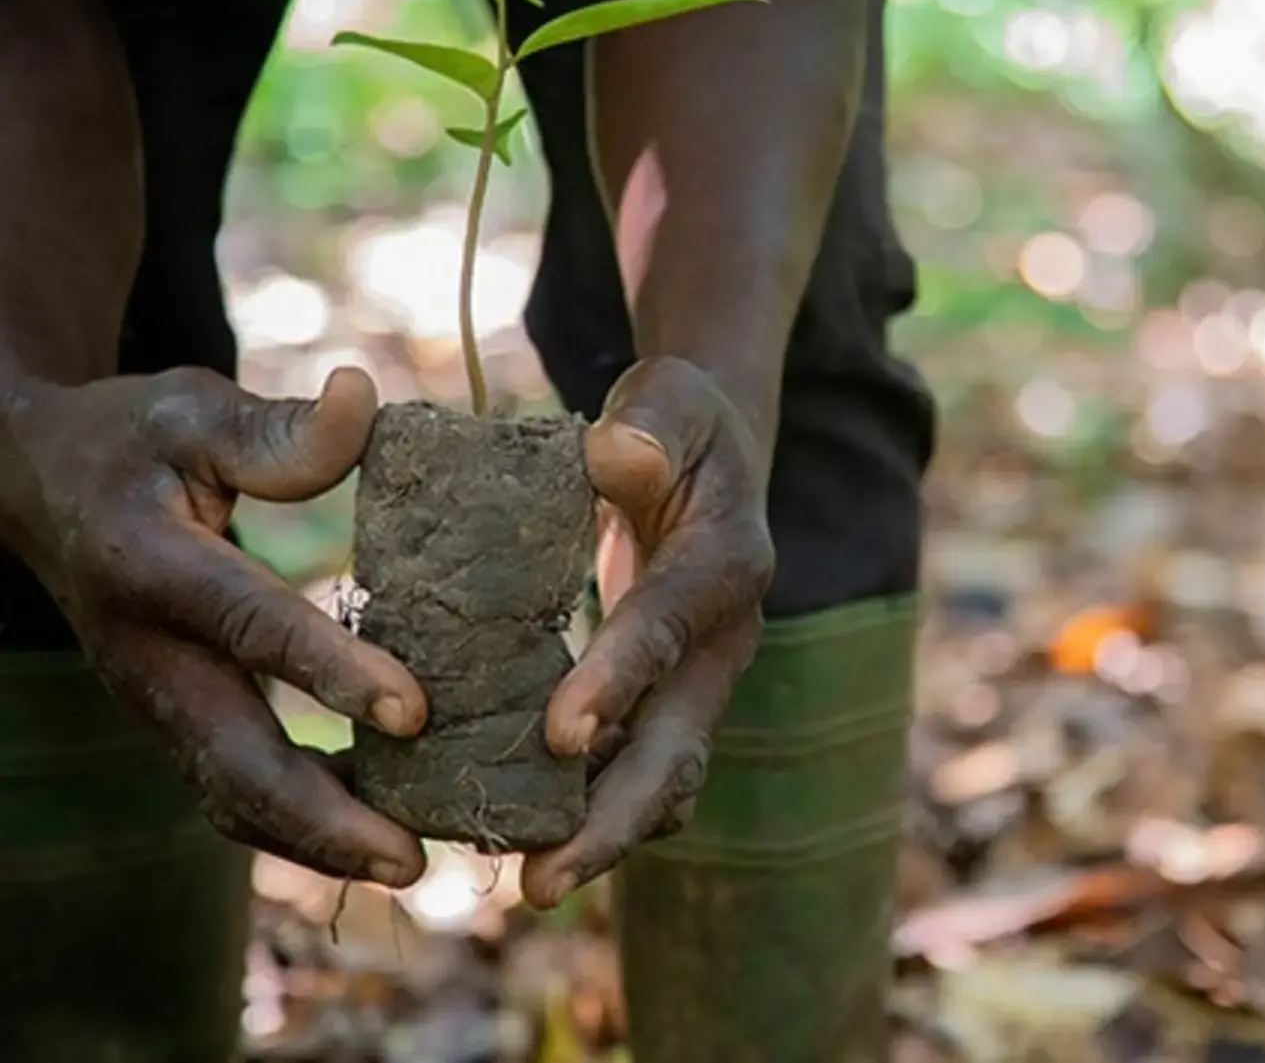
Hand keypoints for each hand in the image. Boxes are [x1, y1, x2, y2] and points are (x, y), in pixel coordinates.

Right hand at [0, 366, 428, 885]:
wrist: (38, 484)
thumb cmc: (132, 438)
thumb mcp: (191, 408)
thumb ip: (278, 426)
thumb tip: (367, 398)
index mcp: (153, 566)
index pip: (249, 626)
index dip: (330, 671)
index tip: (413, 711)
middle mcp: (146, 653)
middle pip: (231, 759)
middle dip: (322, 819)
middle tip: (413, 858)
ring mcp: (154, 700)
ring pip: (228, 796)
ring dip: (315, 842)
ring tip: (410, 866)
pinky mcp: (174, 720)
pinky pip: (231, 790)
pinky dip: (298, 826)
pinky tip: (376, 836)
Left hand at [521, 357, 774, 906]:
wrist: (712, 456)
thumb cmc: (677, 421)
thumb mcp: (671, 396)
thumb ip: (652, 421)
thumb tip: (614, 454)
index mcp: (728, 560)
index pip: (673, 623)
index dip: (623, 678)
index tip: (561, 734)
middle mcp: (726, 638)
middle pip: (681, 743)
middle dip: (617, 817)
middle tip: (543, 881)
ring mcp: (701, 681)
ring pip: (664, 776)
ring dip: (604, 834)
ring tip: (529, 885)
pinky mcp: (669, 702)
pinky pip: (637, 770)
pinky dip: (590, 811)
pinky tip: (519, 842)